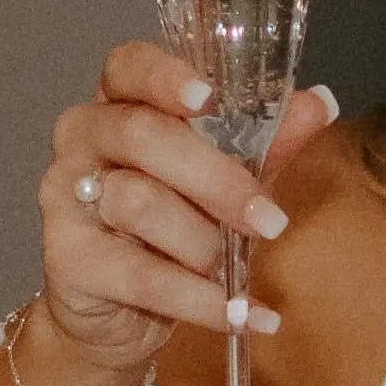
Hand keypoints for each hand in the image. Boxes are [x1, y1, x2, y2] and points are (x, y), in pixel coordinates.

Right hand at [36, 42, 335, 369]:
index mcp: (118, 104)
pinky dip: (201, 301)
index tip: (209, 98)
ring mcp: (65, 198)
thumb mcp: (220, 183)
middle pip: (143, 136)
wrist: (112, 320)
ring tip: (232, 274)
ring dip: (204, 246)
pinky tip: (241, 315)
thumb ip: (263, 143)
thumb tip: (320, 103)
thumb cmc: (165, 237)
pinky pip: (142, 276)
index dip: (166, 77)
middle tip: (270, 222)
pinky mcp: (66, 259)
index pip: (129, 66)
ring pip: (141, 204)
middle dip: (218, 180)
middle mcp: (81, 139)